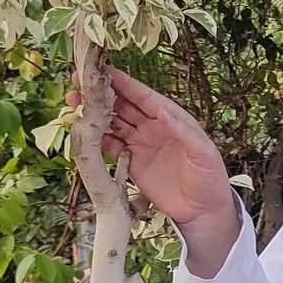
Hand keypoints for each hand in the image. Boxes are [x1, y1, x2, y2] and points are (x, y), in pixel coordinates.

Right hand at [71, 67, 232, 229]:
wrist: (202, 211)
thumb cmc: (210, 179)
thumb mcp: (203, 153)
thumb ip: (183, 132)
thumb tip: (162, 112)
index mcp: (171, 118)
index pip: (142, 96)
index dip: (122, 83)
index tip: (102, 70)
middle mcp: (152, 127)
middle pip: (122, 105)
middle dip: (100, 94)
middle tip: (77, 83)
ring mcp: (140, 144)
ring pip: (112, 123)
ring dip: (93, 113)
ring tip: (73, 103)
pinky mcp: (131, 163)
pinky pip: (110, 146)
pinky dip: (96, 139)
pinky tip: (82, 132)